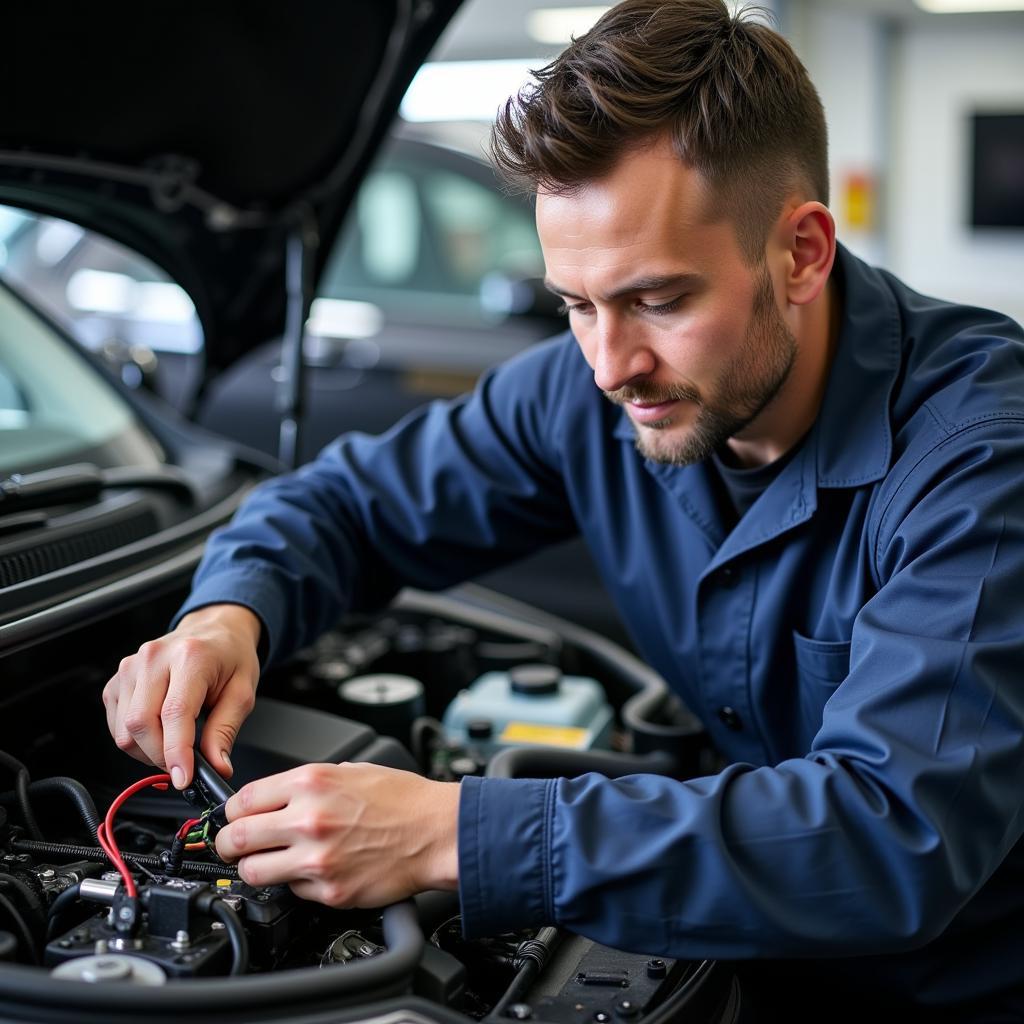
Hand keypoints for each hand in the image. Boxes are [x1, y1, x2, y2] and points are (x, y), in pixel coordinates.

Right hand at [102, 603, 261, 788]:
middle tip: (186, 764)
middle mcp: (154, 657)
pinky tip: (158, 732)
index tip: (184, 778)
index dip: (176, 752)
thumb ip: (225, 731)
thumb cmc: (230, 657)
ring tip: (174, 744)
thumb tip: (217, 767)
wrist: (215, 630)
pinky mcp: (117, 679)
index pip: (174, 713)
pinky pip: (115, 724)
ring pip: (124, 730)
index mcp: (191, 656)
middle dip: (161, 756)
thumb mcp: (242, 692)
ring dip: (147, 751)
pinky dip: (135, 740)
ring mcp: (130, 666)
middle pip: (141, 724)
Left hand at [214, 762, 459, 907]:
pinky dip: (296, 883)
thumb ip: (307, 784)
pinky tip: (315, 870)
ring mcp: (316, 858)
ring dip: (255, 869)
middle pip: (235, 838)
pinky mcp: (329, 890)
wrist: (436, 832)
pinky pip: (292, 891)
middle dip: (229, 843)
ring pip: (252, 872)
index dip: (233, 811)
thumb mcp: (350, 770)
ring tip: (270, 863)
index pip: (242, 800)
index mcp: (311, 783)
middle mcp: (308, 819)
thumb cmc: (402, 800)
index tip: (235, 818)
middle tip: (236, 845)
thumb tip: (274, 797)